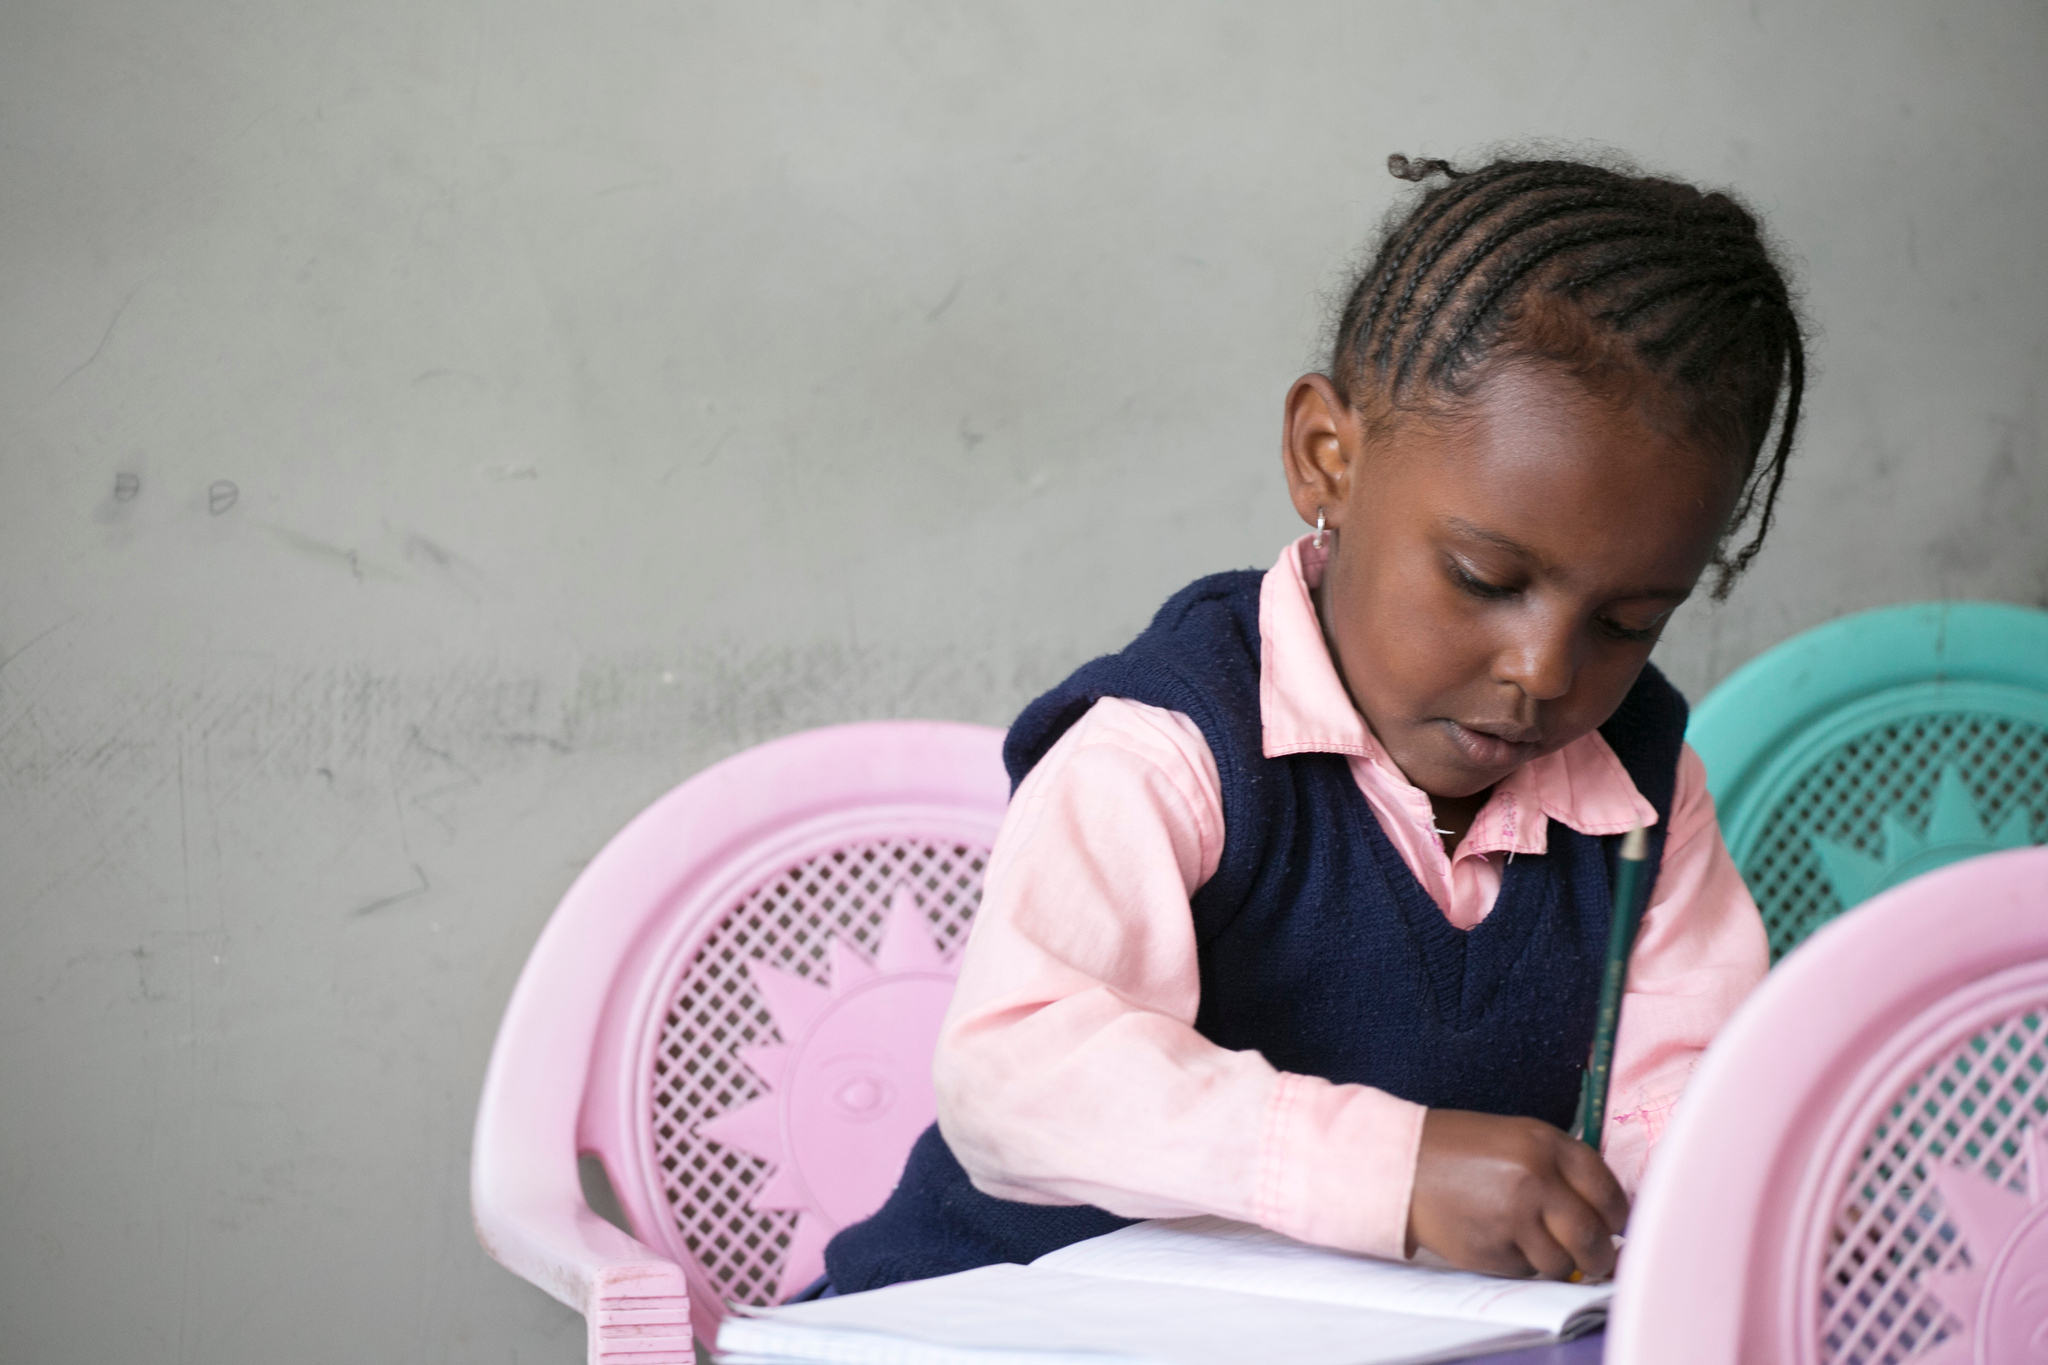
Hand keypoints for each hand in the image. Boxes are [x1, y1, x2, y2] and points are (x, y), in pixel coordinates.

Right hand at [1406, 1109, 1628, 1280]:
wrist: (1403, 1165)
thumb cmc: (1463, 1149)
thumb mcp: (1519, 1138)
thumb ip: (1564, 1170)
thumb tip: (1610, 1216)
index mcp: (1546, 1144)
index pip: (1609, 1193)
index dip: (1618, 1218)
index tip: (1615, 1227)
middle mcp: (1535, 1179)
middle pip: (1593, 1238)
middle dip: (1599, 1256)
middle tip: (1594, 1257)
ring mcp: (1513, 1217)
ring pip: (1562, 1264)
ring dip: (1555, 1261)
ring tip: (1529, 1239)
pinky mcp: (1492, 1250)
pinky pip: (1527, 1272)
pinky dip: (1521, 1263)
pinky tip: (1499, 1238)